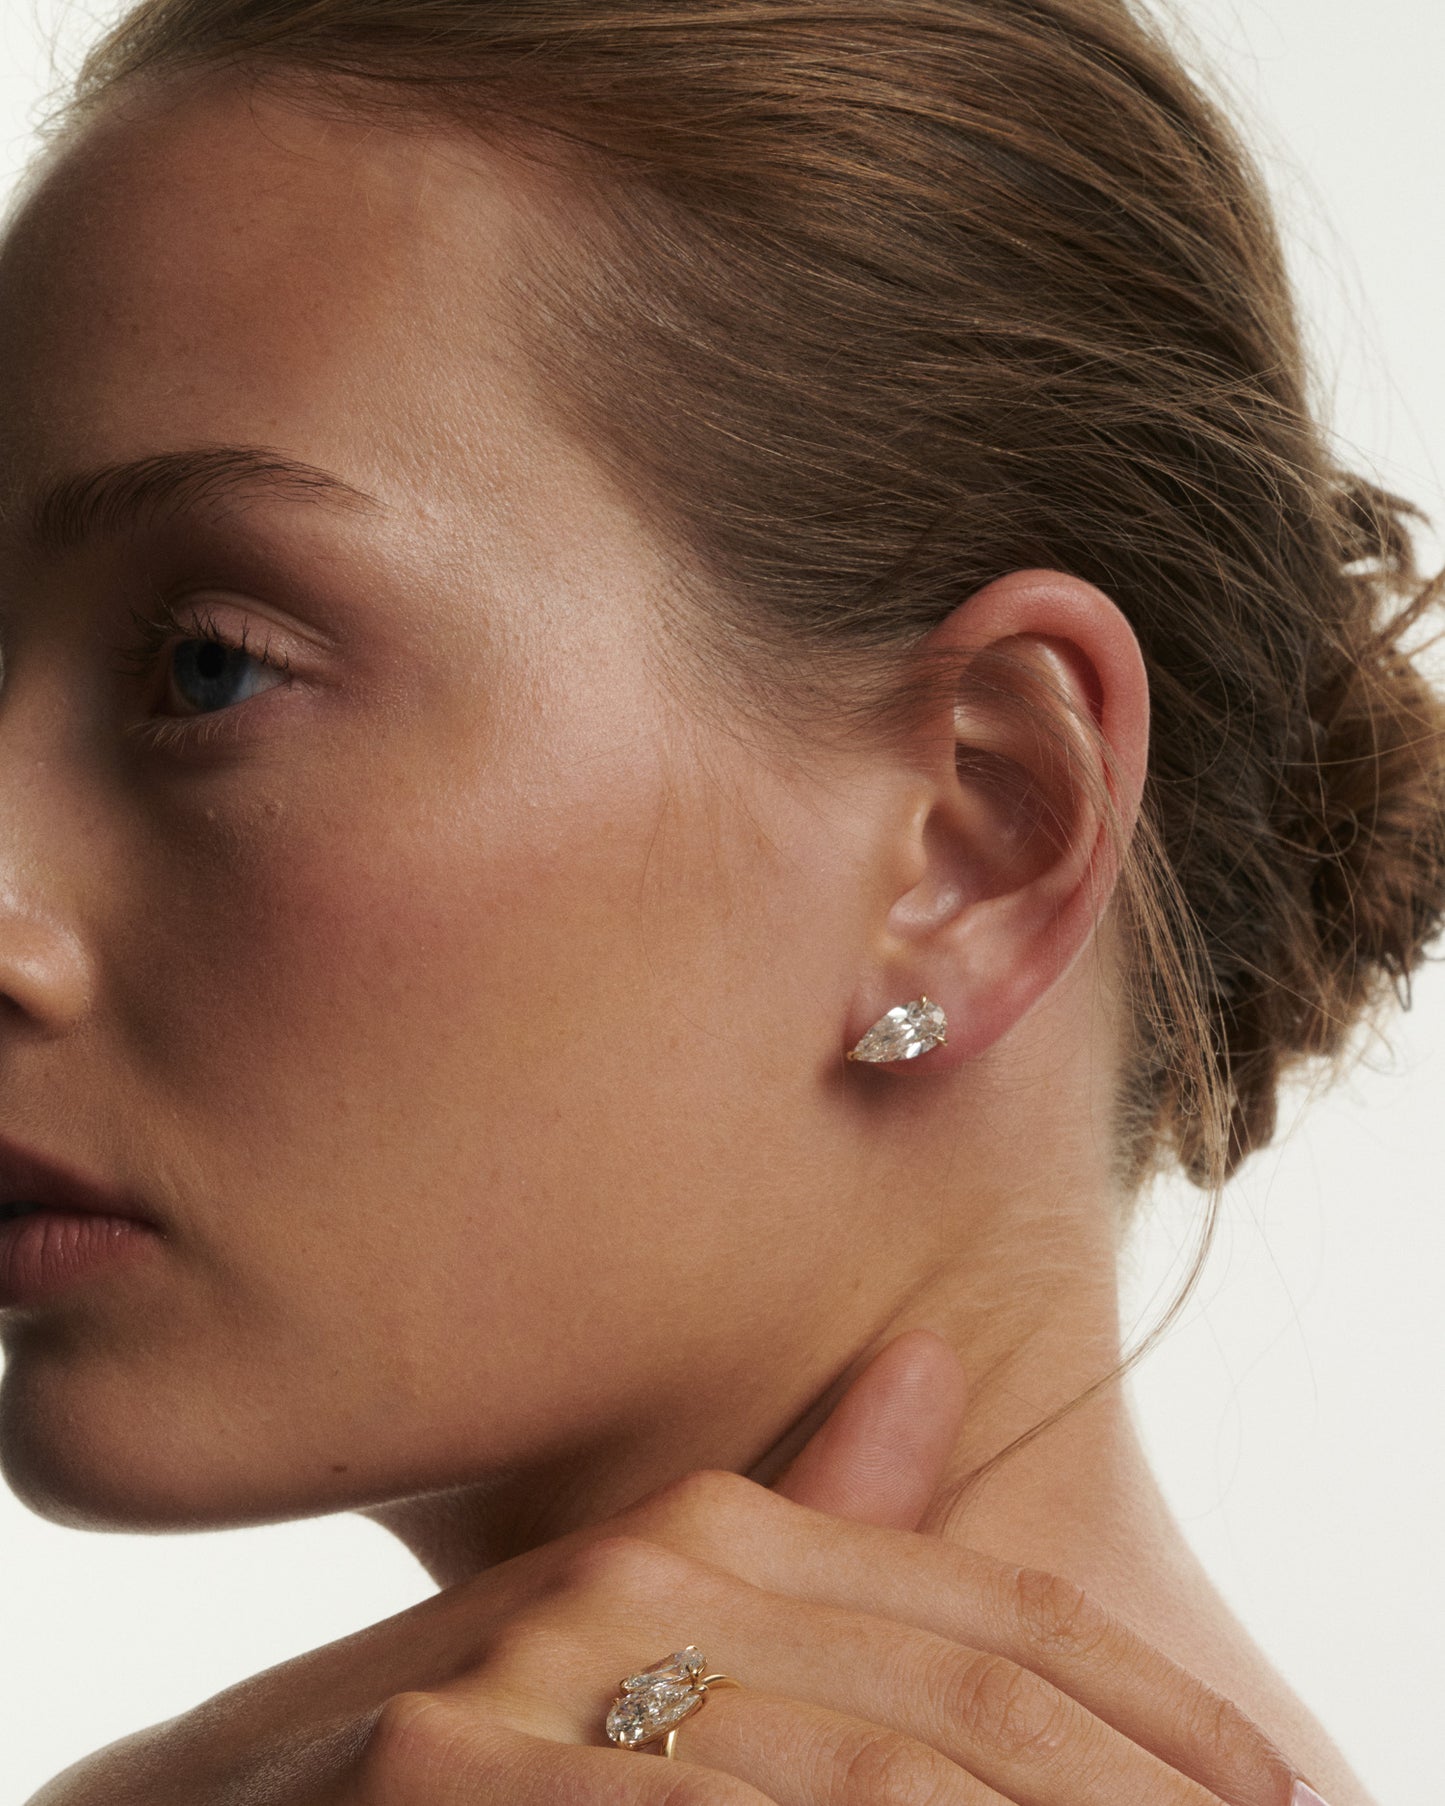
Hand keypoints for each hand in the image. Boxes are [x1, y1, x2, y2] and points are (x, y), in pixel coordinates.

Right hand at [332, 1331, 1305, 1805]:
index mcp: (695, 1527)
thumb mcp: (621, 1643)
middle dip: (1122, 1803)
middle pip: (948, 1716)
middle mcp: (626, 1576)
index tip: (1274, 1797)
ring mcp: (523, 1685)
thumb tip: (926, 1369)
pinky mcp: (421, 1778)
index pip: (978, 1614)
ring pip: (856, 1795)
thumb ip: (792, 1524)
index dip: (1143, 1714)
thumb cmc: (443, 1752)